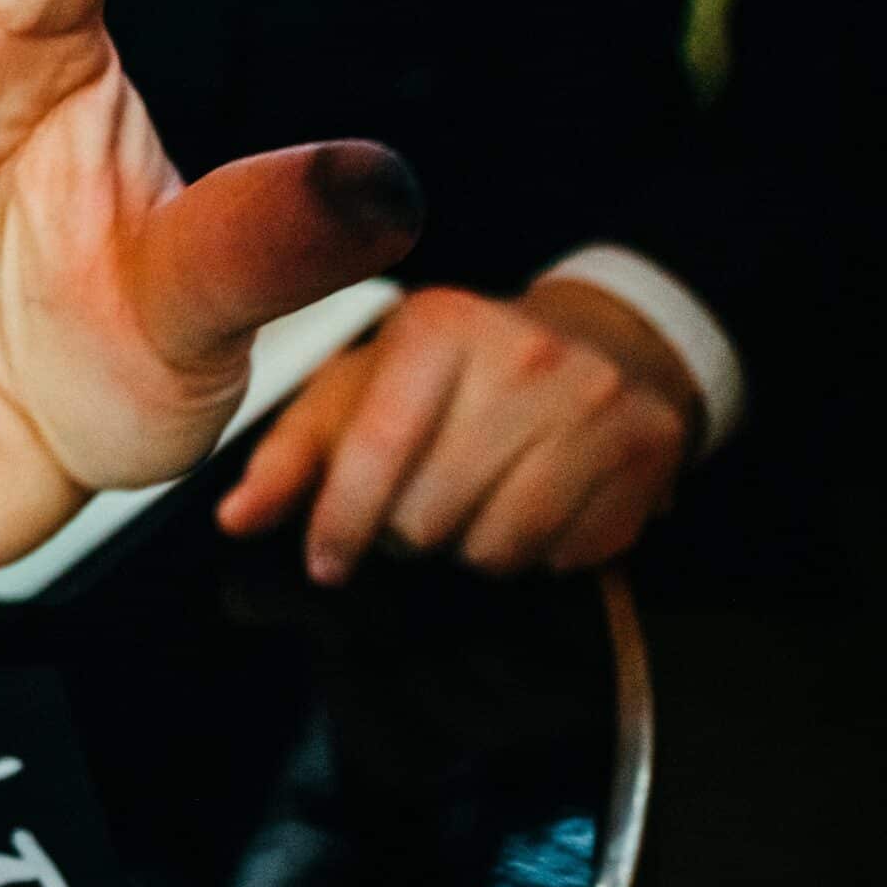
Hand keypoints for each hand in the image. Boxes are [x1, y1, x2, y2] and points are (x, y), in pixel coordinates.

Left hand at [215, 279, 700, 581]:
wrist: (601, 343)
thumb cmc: (456, 373)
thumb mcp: (362, 388)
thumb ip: (291, 454)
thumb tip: (236, 518)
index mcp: (438, 325)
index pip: (378, 448)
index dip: (340, 522)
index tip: (325, 561)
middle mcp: (525, 353)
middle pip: (431, 515)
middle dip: (407, 532)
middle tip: (415, 506)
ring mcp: (596, 401)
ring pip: (498, 547)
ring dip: (469, 547)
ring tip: (472, 502)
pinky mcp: (650, 450)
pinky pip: (566, 555)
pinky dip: (538, 552)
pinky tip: (533, 502)